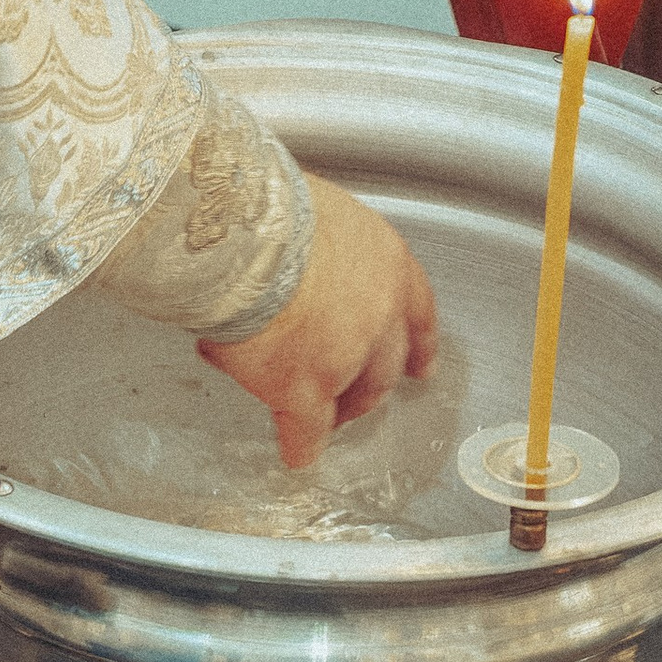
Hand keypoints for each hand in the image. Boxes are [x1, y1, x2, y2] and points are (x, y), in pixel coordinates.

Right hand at [201, 176, 438, 468]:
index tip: (420, 362)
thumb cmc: (263, 209)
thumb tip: (296, 256)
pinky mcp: (305, 389)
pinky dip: (300, 442)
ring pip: (352, 395)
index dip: (419, 341)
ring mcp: (345, 356)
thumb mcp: (314, 215)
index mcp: (386, 262)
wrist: (241, 235)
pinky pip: (306, 427)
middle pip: (386, 362)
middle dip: (372, 384)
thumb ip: (322, 248)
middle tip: (358, 396)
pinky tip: (295, 452)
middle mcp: (379, 312)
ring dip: (336, 408)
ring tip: (317, 417)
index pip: (417, 310)